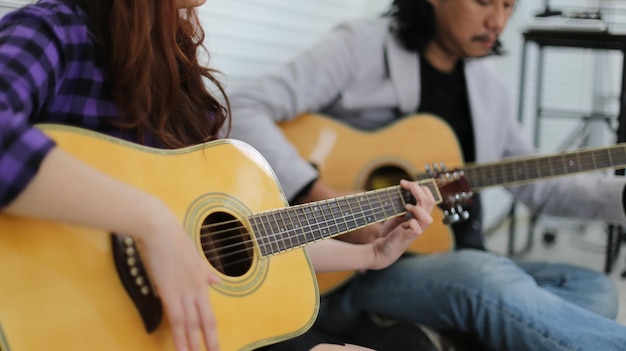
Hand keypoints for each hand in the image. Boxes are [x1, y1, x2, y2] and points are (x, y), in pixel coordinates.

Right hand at [133, 203, 220, 350]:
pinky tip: (181, 347)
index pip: (209, 312)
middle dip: (208, 342)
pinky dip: (179, 335)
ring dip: (192, 344)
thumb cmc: (172, 238)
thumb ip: (204, 272)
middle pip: (204, 321)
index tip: (214, 345)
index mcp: (201, 280)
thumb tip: (216, 282)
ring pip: (191, 324)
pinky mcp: (169, 290)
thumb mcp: (194, 255)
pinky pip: (176, 318)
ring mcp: (184, 290)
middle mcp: (196, 287)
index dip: (212, 331)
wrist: (159, 227)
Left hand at [367, 179, 434, 269]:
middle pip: (430, 203)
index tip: (404, 183)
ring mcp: (416, 231)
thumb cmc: (389, 233)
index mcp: (420, 215)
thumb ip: (402, 205)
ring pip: (428, 218)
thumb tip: (403, 189)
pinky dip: (411, 221)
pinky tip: (403, 220)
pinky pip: (417, 228)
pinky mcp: (409, 237)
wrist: (380, 249)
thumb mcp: (397, 214)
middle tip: (404, 184)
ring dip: (418, 207)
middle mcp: (420, 223)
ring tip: (406, 205)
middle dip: (418, 189)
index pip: (428, 198)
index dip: (419, 188)